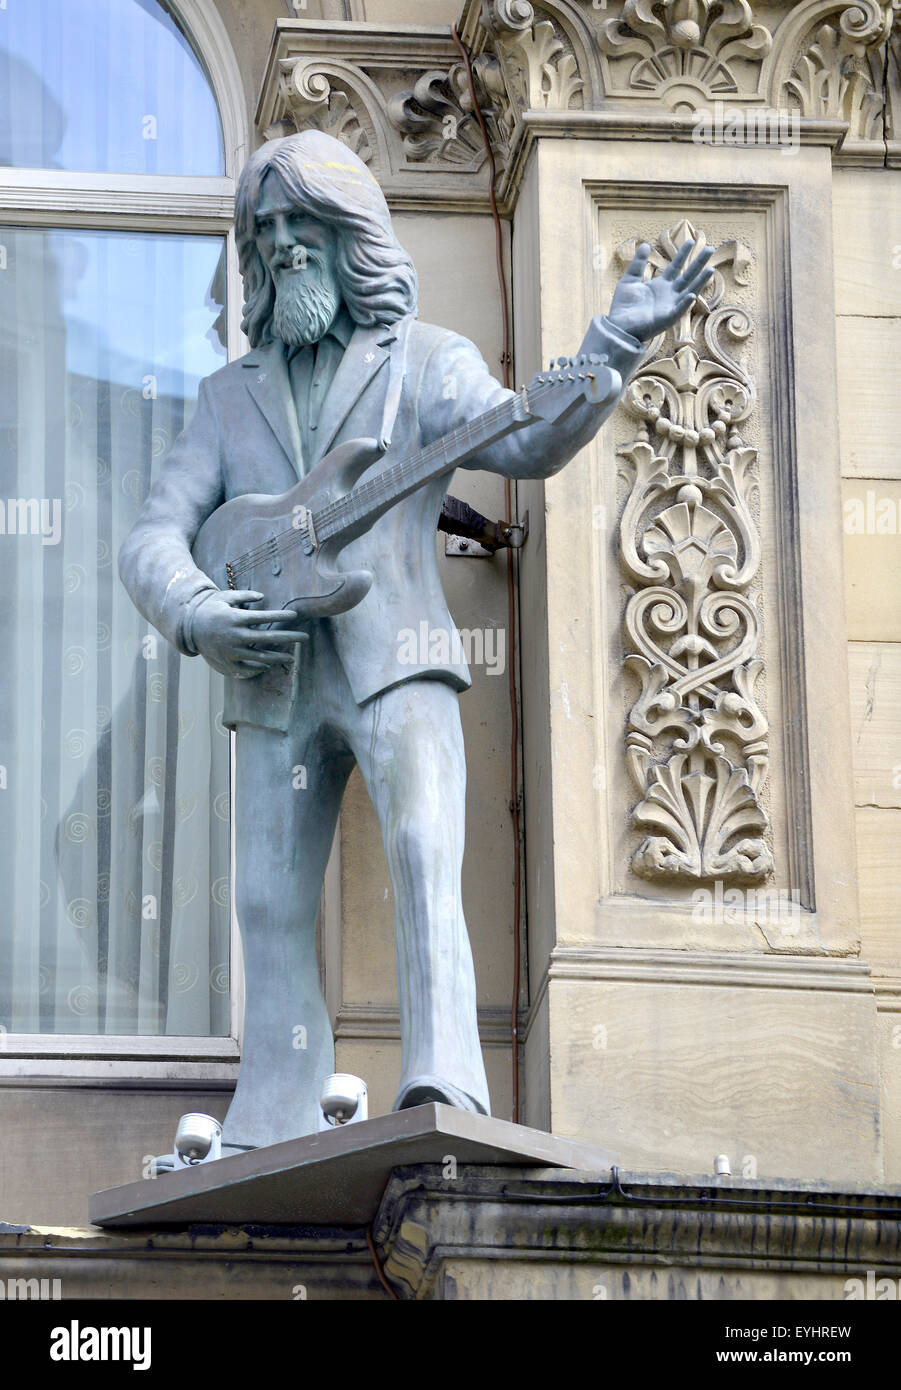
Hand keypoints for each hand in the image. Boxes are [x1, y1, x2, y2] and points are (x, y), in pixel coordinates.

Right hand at [191, 590, 306, 679]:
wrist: (188, 628)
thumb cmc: (210, 609)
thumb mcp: (224, 597)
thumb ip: (244, 596)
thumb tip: (263, 597)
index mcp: (236, 618)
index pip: (264, 617)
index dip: (281, 617)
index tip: (294, 616)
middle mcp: (235, 636)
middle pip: (268, 639)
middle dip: (289, 638)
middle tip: (305, 638)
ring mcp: (231, 652)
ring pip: (261, 657)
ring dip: (279, 657)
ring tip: (292, 657)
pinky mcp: (227, 663)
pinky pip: (247, 669)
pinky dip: (259, 668)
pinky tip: (268, 665)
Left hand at [608, 239, 714, 342]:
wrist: (618, 326)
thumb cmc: (624, 306)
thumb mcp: (630, 280)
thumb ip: (638, 263)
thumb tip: (645, 245)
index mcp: (661, 285)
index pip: (675, 266)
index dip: (683, 254)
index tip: (690, 240)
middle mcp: (669, 294)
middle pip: (687, 276)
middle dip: (698, 263)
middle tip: (710, 249)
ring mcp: (670, 306)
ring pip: (689, 291)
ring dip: (700, 281)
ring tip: (711, 269)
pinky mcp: (666, 319)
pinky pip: (678, 310)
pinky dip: (685, 303)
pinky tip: (692, 295)